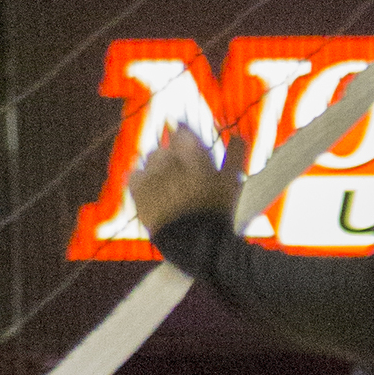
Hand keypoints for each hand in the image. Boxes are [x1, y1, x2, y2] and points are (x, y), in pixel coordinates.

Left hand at [129, 123, 243, 236]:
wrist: (195, 244)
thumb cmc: (217, 213)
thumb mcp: (231, 183)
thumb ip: (235, 156)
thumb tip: (239, 137)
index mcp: (193, 153)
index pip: (182, 131)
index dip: (185, 137)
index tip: (189, 145)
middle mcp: (170, 158)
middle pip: (166, 146)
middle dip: (172, 155)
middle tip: (182, 172)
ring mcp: (152, 174)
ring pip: (150, 158)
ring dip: (158, 166)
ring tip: (168, 183)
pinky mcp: (138, 190)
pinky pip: (134, 174)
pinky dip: (142, 178)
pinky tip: (151, 187)